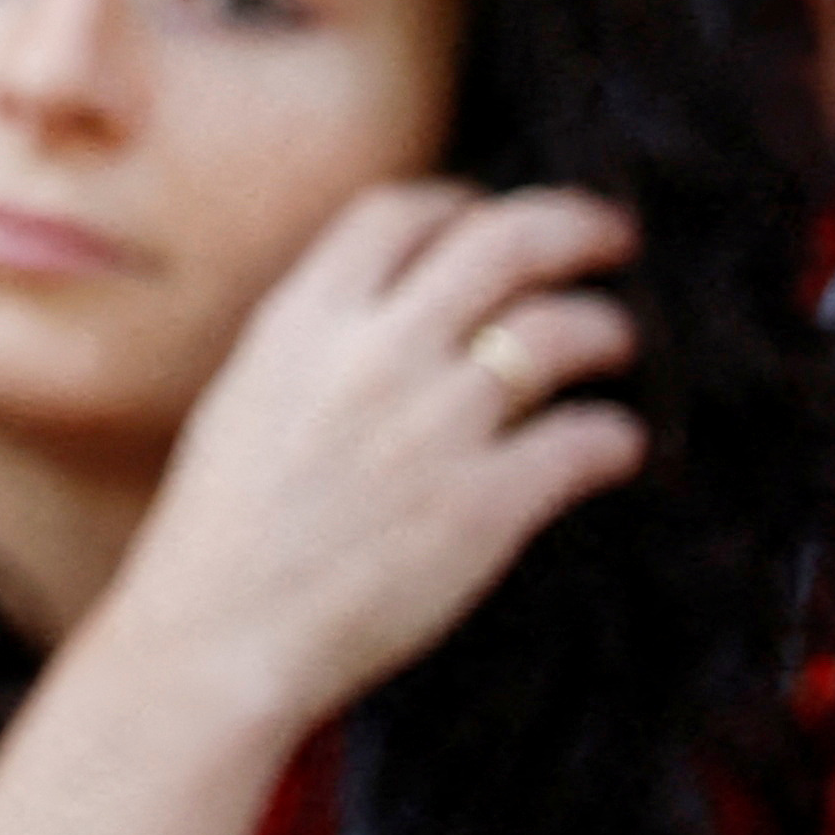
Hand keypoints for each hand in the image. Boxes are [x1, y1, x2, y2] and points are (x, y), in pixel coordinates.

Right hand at [93, 181, 646, 742]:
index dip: (465, 203)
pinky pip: (588, 439)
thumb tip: (396, 307)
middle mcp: (375, 352)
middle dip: (573, 226)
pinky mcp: (486, 504)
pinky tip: (615, 445)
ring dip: (605, 327)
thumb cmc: (225, 525)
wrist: (218, 631)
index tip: (495, 217)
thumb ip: (321, 339)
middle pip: (504, 241)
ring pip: (562, 329)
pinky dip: (616, 436)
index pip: (404, 211)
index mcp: (304, 318)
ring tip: (616, 341)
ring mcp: (435, 425)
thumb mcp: (249, 393)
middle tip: (612, 235)